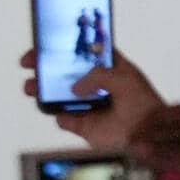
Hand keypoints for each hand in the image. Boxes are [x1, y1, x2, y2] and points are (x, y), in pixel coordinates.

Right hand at [21, 46, 160, 152]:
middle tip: (30, 62)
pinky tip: (60, 113)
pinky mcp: (84, 127)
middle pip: (67, 72)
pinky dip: (58, 116)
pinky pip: (64, 120)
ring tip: (30, 87)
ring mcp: (89, 107)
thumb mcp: (123, 79)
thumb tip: (74, 88)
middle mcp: (98, 87)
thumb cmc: (145, 107)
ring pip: (60, 95)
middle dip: (46, 67)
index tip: (49, 41)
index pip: (86, 52)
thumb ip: (97, 76)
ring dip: (43, 90)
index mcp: (111, 69)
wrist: (149, 139)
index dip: (68, 46)